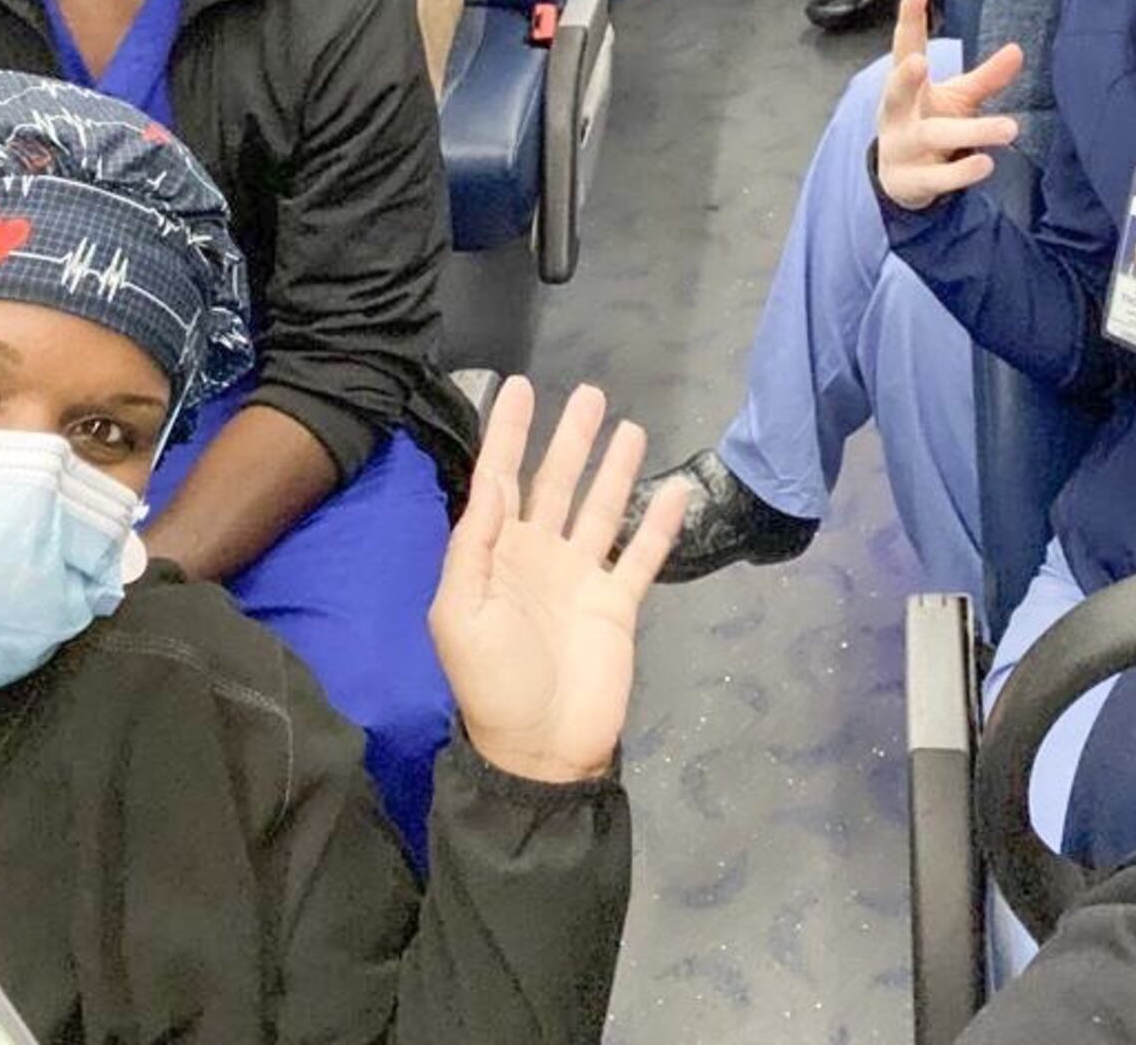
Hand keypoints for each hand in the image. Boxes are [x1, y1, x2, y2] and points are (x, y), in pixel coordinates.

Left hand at [430, 379, 686, 783]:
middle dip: (570, 438)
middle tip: (589, 393)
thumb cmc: (493, 684)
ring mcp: (581, 577)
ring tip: (631, 425)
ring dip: (614, 467)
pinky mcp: (617, 603)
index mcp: (495, 556)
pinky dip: (659, 523)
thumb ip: (473, 547)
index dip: (509, 434)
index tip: (518, 385)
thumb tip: (492, 483)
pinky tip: (675, 489)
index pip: (502, 480)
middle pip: (555, 482)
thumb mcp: (460, 616)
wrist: (542, 750)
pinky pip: (642, 554)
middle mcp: (539, 555)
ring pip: (600, 507)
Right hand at [875, 0, 1023, 210]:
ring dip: (969, 132)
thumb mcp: (957, 99)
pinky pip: (936, 178)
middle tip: (919, 62)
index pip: (905, 48)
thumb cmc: (929, 125)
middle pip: (897, 94)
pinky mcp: (912, 181)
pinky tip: (986, 163)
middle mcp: (897, 115)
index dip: (909, 20)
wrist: (902, 181)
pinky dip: (961, 172)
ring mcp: (901, 149)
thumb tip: (1018, 49)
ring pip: (931, 137)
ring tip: (1008, 128)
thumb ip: (985, 77)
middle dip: (904, 78)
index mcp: (906, 88)